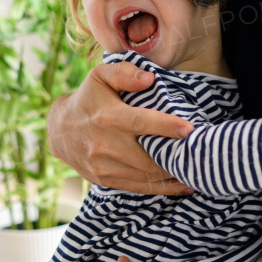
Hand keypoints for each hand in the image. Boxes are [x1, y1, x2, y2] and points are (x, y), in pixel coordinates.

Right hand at [48, 62, 194, 194]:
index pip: (141, 123)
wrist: (60, 131)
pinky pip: (138, 188)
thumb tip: (149, 78)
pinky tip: (181, 185)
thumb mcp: (100, 76)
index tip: (190, 130)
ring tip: (196, 171)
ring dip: (173, 177)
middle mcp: (106, 145)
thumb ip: (124, 73)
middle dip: (176, 159)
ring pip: (146, 177)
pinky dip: (162, 189)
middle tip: (202, 155)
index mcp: (108, 117)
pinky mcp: (106, 180)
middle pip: (148, 158)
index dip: (167, 127)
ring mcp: (105, 166)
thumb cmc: (88, 99)